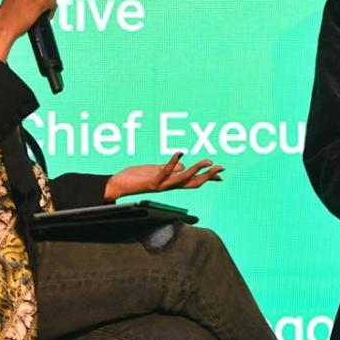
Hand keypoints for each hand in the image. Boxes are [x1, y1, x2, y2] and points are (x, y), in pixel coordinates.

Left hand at [104, 153, 223, 200]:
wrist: (118, 186)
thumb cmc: (135, 177)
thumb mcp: (156, 171)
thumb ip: (170, 168)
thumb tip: (184, 164)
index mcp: (171, 183)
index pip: (193, 181)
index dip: (208, 178)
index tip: (221, 175)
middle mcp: (169, 186)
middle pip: (193, 182)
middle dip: (208, 176)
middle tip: (221, 167)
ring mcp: (161, 184)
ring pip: (184, 178)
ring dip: (197, 169)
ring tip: (208, 161)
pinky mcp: (152, 181)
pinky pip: (166, 172)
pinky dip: (173, 163)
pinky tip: (179, 153)